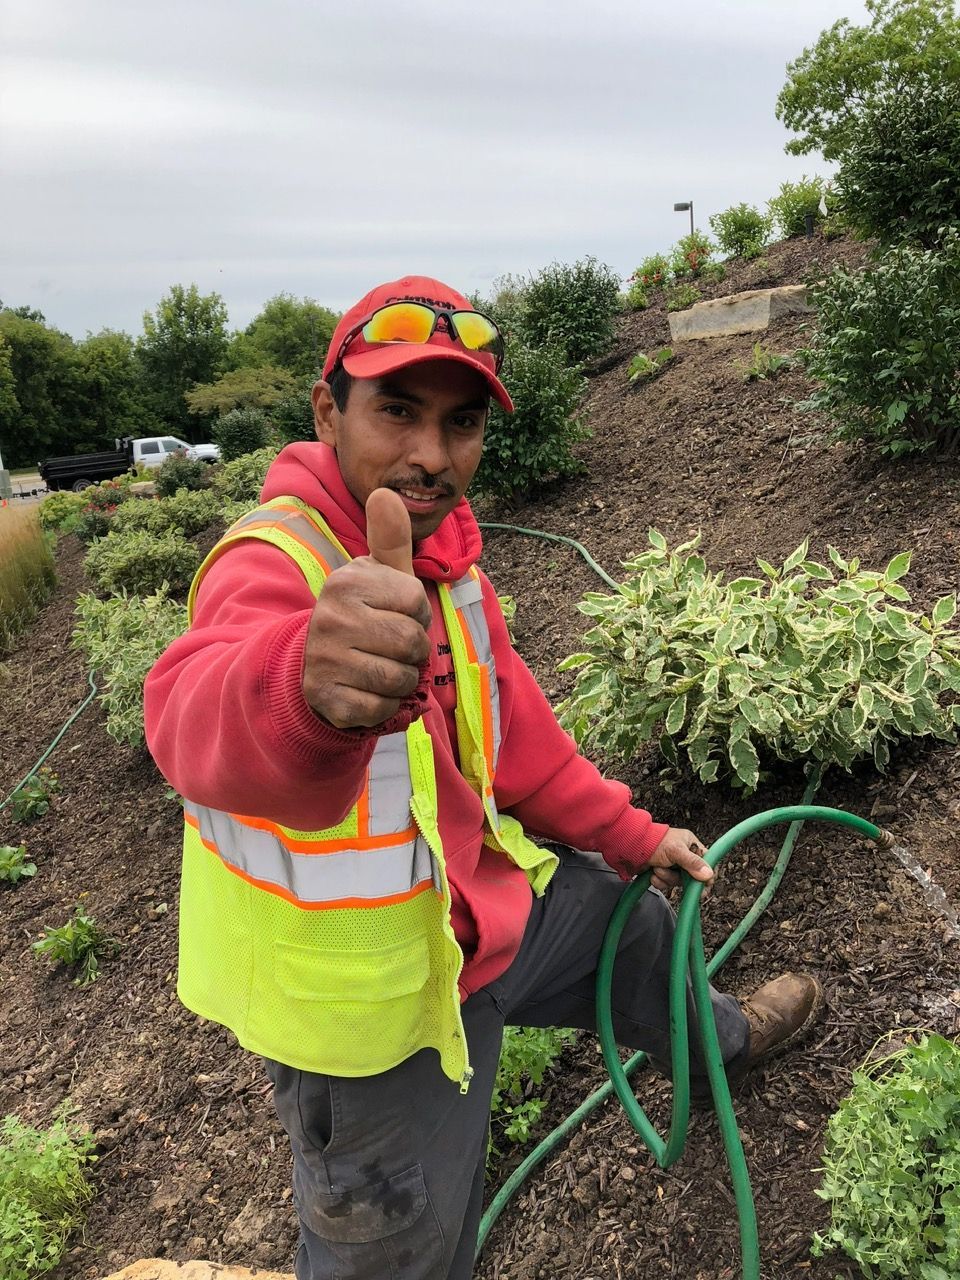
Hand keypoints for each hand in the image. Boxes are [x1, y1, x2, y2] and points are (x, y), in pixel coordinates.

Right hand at [302, 488, 431, 728]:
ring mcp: (326, 660)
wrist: (311, 665)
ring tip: (378, 668)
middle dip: (411, 651)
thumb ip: (389, 538)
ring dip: (400, 681)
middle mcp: (331, 618)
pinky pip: (383, 708)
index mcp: (346, 583)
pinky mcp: (327, 698)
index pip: (416, 602)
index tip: (393, 614)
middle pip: (412, 642)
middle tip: (387, 647)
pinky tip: (366, 691)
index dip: (415, 613)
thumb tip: (386, 491)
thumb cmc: (361, 615)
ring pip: (401, 679)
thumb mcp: (376, 576)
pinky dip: (385, 706)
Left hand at [646, 827, 713, 894]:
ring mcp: (673, 865)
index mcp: (691, 845)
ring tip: (658, 869)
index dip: (707, 873)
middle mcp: (684, 855)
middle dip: (681, 878)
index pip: (706, 861)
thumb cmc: (654, 842)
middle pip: (692, 875)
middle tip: (678, 878)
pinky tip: (653, 874)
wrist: (631, 846)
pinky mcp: (663, 873)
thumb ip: (692, 863)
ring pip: (678, 881)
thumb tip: (709, 874)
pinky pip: (667, 884)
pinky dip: (659, 881)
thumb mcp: (676, 851)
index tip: (705, 884)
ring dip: (667, 878)